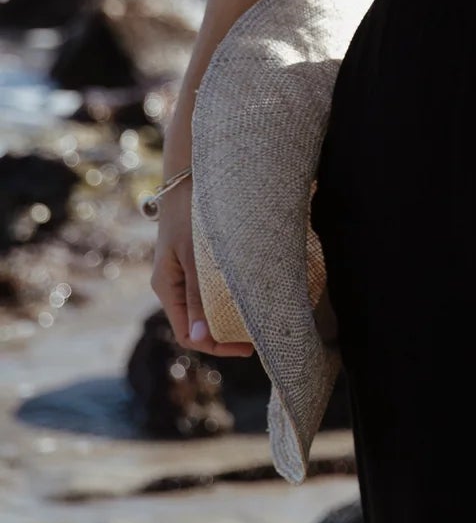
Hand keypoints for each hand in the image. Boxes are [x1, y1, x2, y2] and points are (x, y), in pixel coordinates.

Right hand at [149, 180, 255, 358]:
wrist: (189, 175)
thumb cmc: (191, 212)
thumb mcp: (195, 255)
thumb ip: (197, 295)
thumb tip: (201, 338)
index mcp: (166, 288)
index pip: (190, 335)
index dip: (218, 346)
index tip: (250, 346)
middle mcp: (173, 285)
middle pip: (200, 324)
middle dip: (228, 333)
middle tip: (262, 333)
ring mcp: (184, 273)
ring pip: (208, 307)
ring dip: (232, 315)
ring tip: (260, 316)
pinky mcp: (197, 261)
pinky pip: (213, 289)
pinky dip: (231, 296)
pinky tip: (252, 292)